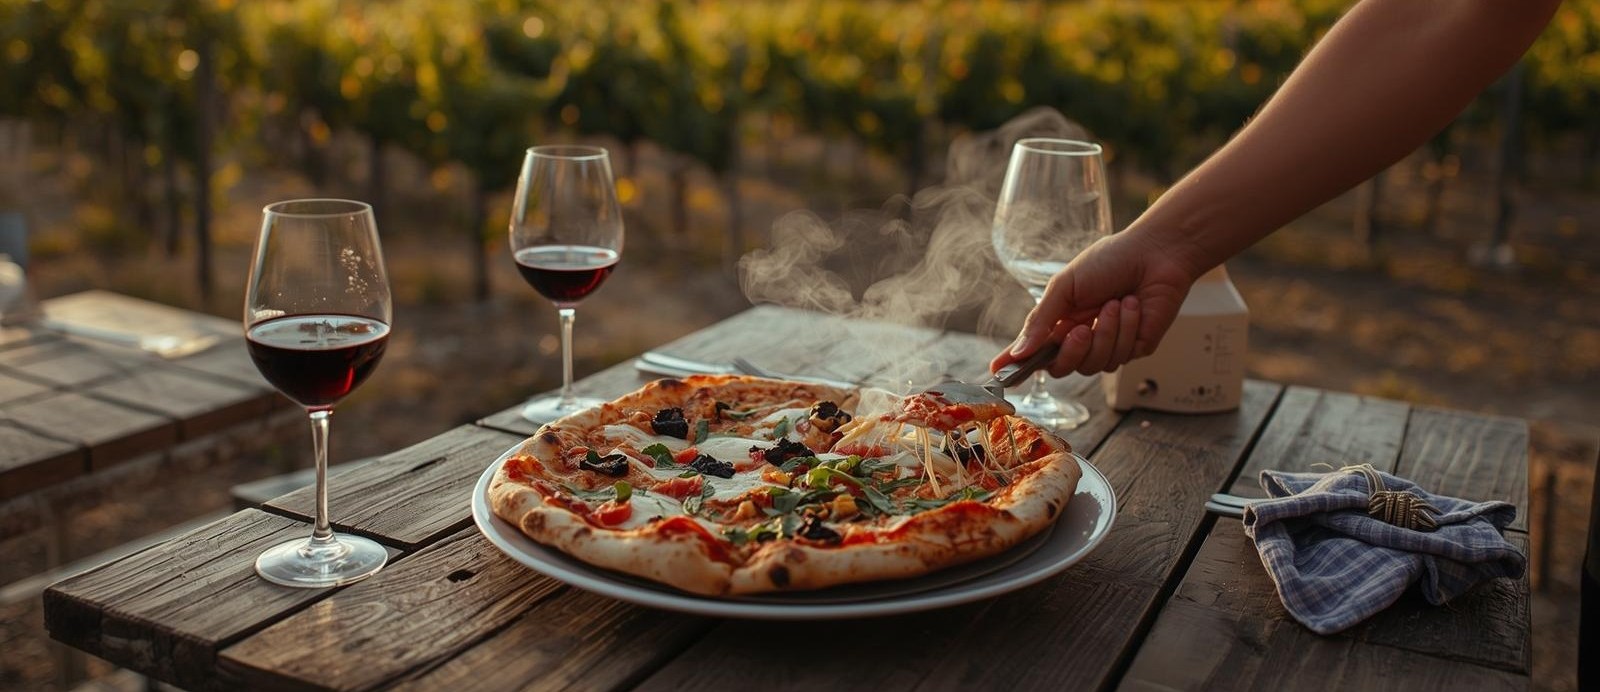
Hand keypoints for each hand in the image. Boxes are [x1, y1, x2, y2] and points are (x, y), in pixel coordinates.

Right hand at [991, 230, 1200, 376]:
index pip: (1033, 350)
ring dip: (1106, 333)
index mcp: (1059, 320)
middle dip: (1072, 351)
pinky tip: (1134, 306)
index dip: (1015, 364)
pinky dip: (1127, 329)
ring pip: (1094, 365)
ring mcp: (1108, 345)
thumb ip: (1041, 320)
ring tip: (1116, 303)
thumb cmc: (1109, 261)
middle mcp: (1081, 337)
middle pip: (1063, 368)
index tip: (997, 373)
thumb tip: (1018, 352)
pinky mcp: (1135, 348)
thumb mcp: (1065, 285)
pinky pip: (1121, 356)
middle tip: (1082, 328)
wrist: (1155, 253)